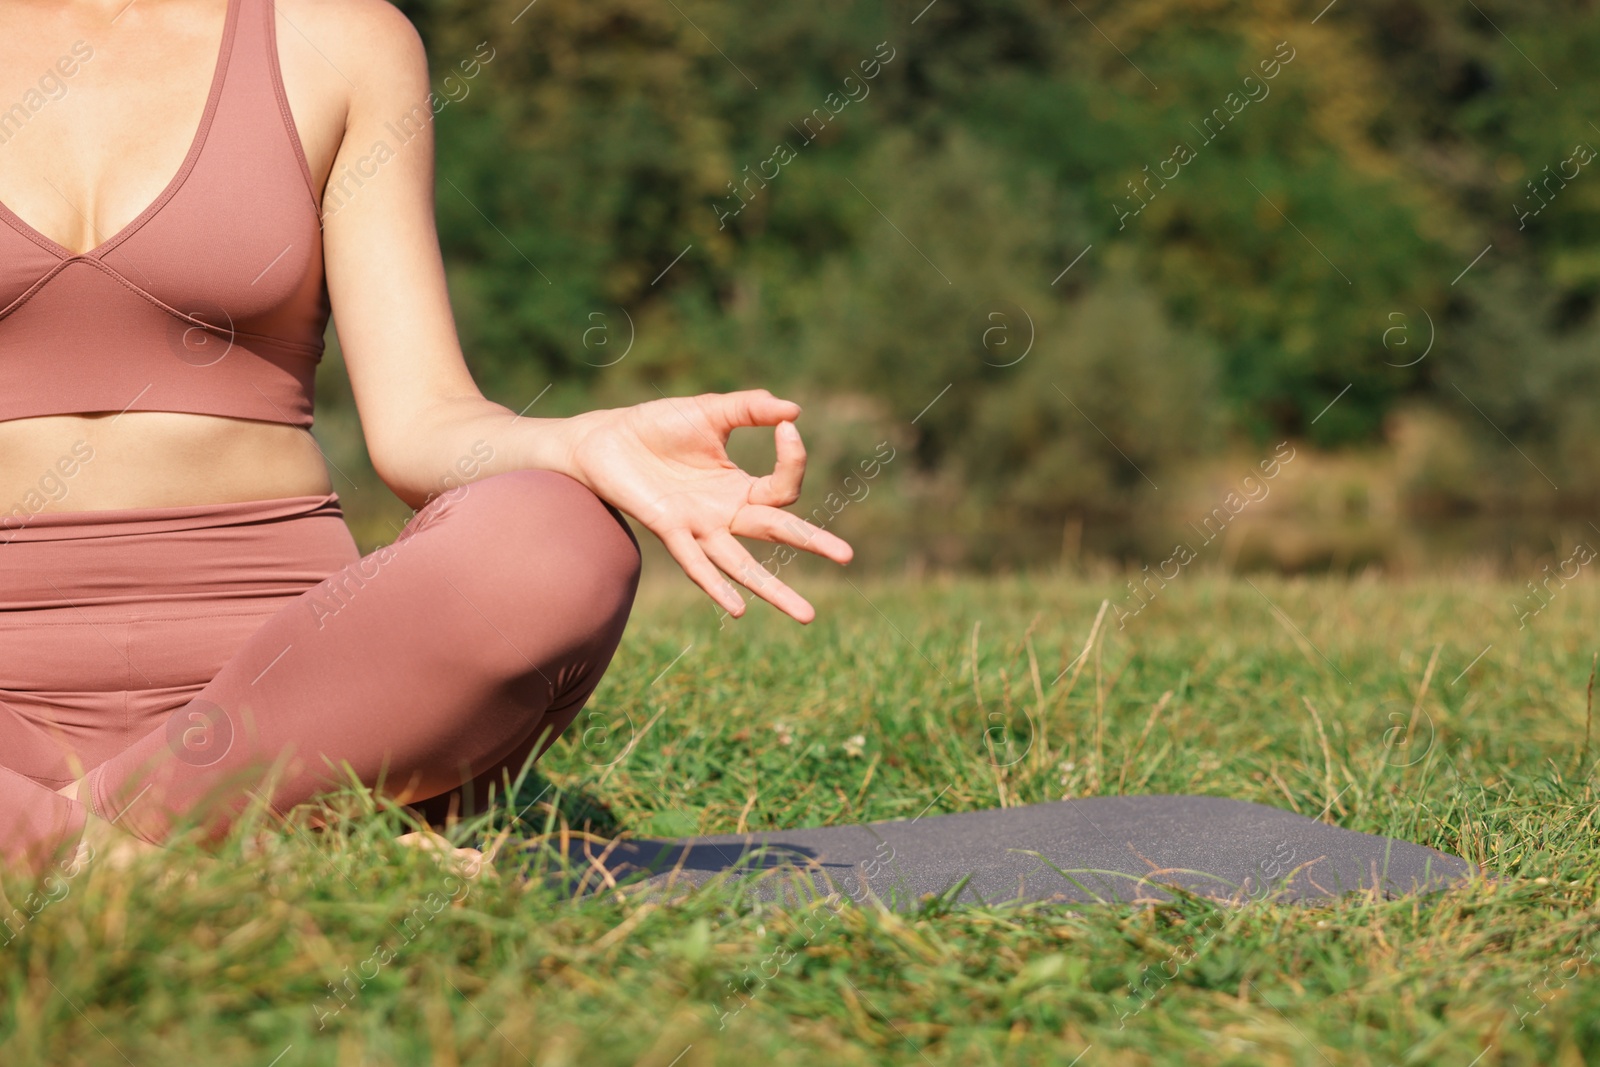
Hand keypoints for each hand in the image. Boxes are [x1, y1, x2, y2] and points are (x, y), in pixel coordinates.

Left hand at [564, 389, 853, 622]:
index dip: (793, 459)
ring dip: (774, 589)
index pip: (782, 488)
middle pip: (778, 531)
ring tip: (807, 615)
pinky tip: (737, 609)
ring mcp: (698, 526)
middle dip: (813, 543)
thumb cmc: (656, 427)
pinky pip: (697, 565)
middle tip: (847, 556)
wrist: (603, 439)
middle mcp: (724, 513)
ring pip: (743, 565)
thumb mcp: (710, 411)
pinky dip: (717, 587)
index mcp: (738, 487)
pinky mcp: (668, 530)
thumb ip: (750, 408)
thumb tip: (794, 411)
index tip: (788, 428)